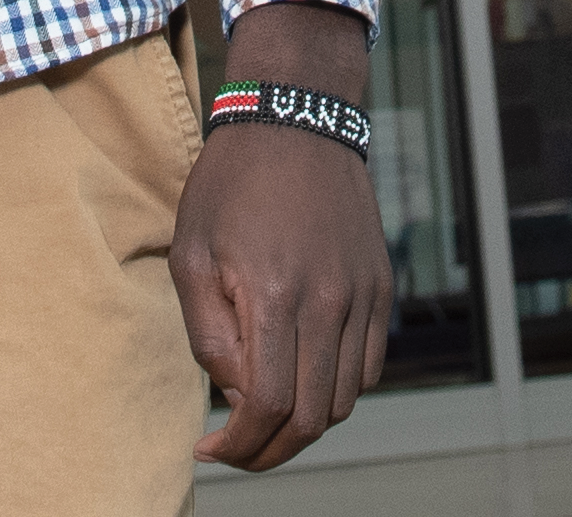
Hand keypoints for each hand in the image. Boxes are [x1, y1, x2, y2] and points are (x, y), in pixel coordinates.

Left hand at [175, 0, 386, 469]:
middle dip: (269, 451)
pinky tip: (302, 377)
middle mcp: (328, 302)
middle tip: (238, 450)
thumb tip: (235, 396)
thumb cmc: (230, 187)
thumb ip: (209, 336)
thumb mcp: (191, 256)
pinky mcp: (380, 287)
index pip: (268, 405)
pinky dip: (337, 390)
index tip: (210, 449)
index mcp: (273, 295)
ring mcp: (362, 296)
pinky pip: (369, 366)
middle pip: (312, 417)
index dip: (238, 445)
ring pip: (344, 400)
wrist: (294, 121)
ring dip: (304, 425)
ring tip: (266, 415)